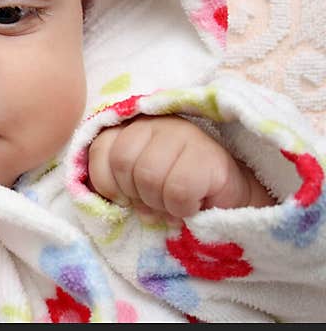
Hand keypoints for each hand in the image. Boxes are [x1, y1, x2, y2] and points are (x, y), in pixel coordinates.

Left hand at [87, 115, 273, 223]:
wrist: (230, 199)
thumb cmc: (176, 191)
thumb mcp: (136, 183)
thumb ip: (116, 179)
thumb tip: (114, 198)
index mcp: (134, 127)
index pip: (101, 148)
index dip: (107, 182)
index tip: (125, 197)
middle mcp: (158, 123)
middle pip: (123, 163)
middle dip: (135, 194)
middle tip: (156, 201)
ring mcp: (186, 135)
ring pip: (149, 176)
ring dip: (159, 203)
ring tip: (175, 203)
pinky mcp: (211, 157)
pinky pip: (178, 190)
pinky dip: (181, 208)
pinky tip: (193, 205)